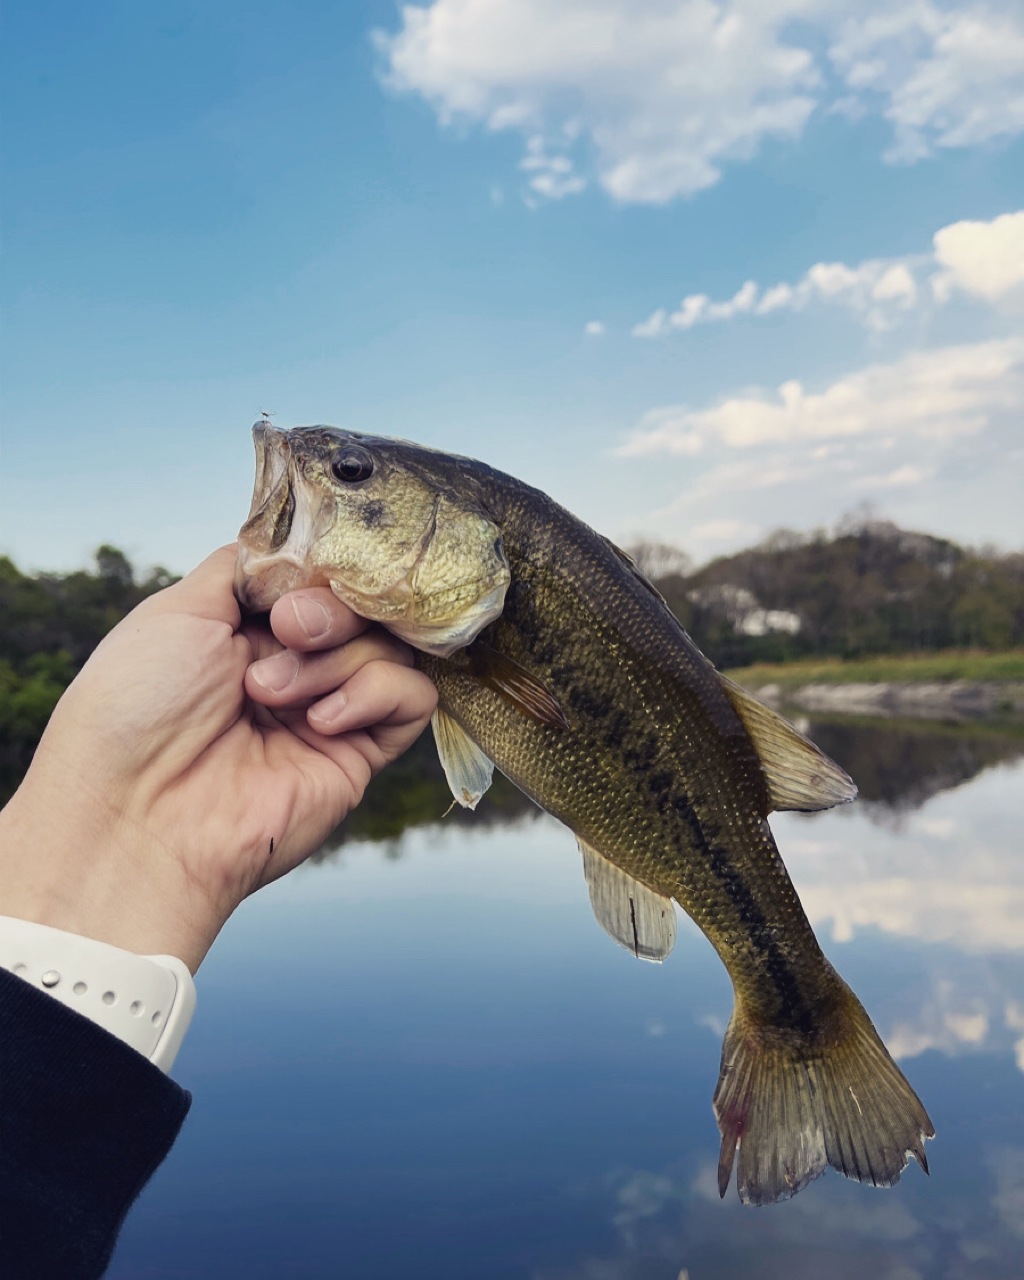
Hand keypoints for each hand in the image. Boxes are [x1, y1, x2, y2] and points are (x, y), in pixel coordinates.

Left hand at [0, 545, 436, 971]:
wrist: (136, 814)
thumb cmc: (135, 710)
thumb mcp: (177, 609)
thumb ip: (247, 566)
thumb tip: (300, 548)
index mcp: (250, 629)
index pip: (323, 575)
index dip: (323, 568)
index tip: (293, 583)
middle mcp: (295, 664)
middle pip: (364, 604)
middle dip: (329, 609)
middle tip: (287, 631)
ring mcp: (329, 709)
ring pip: (390, 645)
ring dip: (335, 658)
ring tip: (272, 694)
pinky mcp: (360, 754)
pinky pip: (412, 698)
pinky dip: (375, 693)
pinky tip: (321, 721)